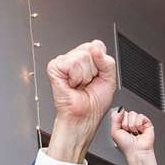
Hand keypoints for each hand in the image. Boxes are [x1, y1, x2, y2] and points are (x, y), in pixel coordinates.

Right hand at [47, 40, 116, 162]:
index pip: (97, 45)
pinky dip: (76, 77)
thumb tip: (96, 48)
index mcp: (87, 59)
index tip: (97, 77)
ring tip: (80, 86)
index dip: (101, 63)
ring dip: (85, 76)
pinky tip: (72, 85)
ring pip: (82, 57)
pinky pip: (72, 63)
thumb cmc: (94, 104)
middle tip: (87, 83)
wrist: (83, 119)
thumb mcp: (110, 79)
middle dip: (94, 70)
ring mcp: (63, 61)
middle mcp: (75, 58)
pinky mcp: (54, 67)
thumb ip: (107, 61)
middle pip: (90, 48)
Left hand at [110, 107, 153, 157]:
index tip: (121, 130)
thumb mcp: (114, 132)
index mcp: (122, 124)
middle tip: (128, 133)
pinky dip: (139, 125)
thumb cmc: (126, 146)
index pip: (119, 113)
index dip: (119, 120)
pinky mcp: (146, 122)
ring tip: (134, 133)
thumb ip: (115, 118)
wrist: (137, 151)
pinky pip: (141, 116)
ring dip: (132, 125)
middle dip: (125, 124)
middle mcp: (130, 122)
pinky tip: (140, 132)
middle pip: (126, 113)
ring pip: (133, 114)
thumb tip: (121, 108)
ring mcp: (138, 122)